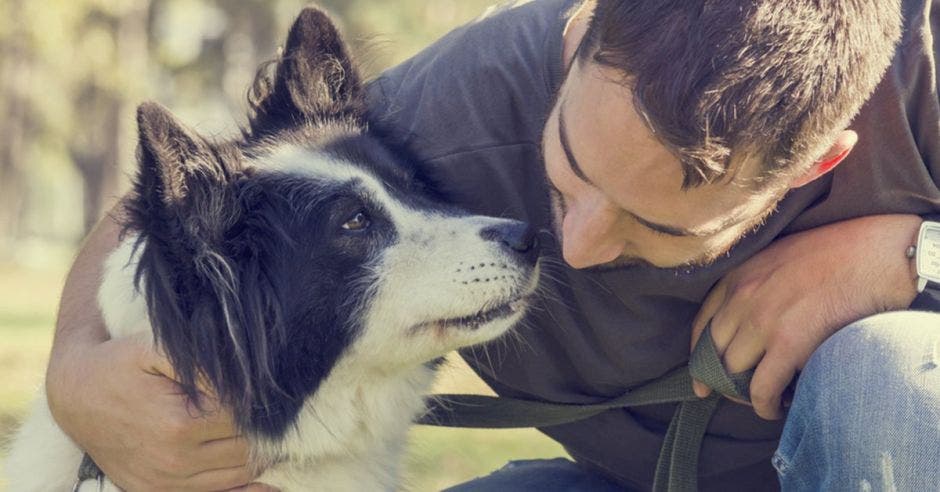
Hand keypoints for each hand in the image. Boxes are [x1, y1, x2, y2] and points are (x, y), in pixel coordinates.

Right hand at [46, 336, 271, 490]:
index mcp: (179, 424)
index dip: (260, 402)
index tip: (268, 388)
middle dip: (264, 429)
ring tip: (265, 430)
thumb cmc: (120, 364)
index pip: (245, 418)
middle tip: (273, 409)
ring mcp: (166, 482)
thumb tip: (246, 380)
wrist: (75, 394)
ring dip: (257, 454)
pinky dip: (244, 487)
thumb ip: (204, 363)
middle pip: (247, 449)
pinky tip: (265, 477)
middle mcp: (174, 461)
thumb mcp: (157, 348)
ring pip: (239, 475)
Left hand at [691, 214, 920, 419]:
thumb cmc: (837, 254)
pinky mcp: (789, 343)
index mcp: (738, 275)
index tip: (700, 377)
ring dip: (744, 394)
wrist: (876, 254)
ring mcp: (762, 320)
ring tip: (762, 401)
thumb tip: (750, 323)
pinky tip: (776, 409)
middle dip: (720, 380)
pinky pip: (761, 388)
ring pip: (733, 373)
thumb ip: (758, 285)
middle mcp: (742, 297)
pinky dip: (764, 405)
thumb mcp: (779, 258)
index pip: (702, 324)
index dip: (698, 356)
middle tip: (736, 396)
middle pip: (714, 352)